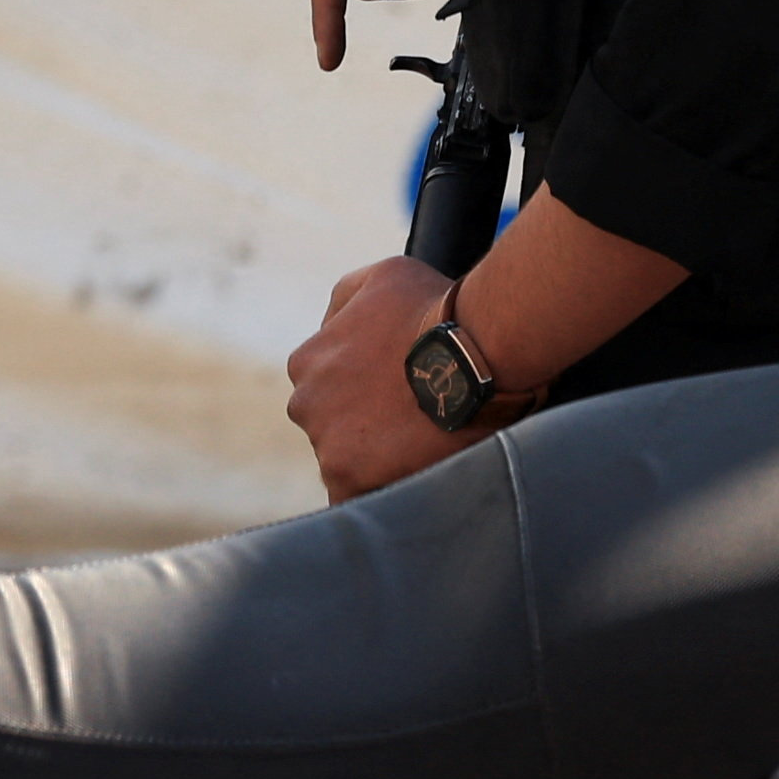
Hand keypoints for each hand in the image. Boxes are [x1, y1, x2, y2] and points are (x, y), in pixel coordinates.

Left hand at [284, 255, 496, 503]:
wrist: (475, 347)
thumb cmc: (435, 307)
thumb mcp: (379, 278)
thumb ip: (345, 303)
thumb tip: (332, 329)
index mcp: (306, 361)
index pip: (329, 392)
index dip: (367, 399)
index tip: (401, 400)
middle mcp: (303, 403)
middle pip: (335, 431)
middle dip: (368, 432)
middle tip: (416, 429)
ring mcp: (324, 443)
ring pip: (347, 465)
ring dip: (378, 465)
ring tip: (425, 453)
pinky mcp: (349, 478)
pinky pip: (356, 500)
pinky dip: (380, 496)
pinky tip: (412, 481)